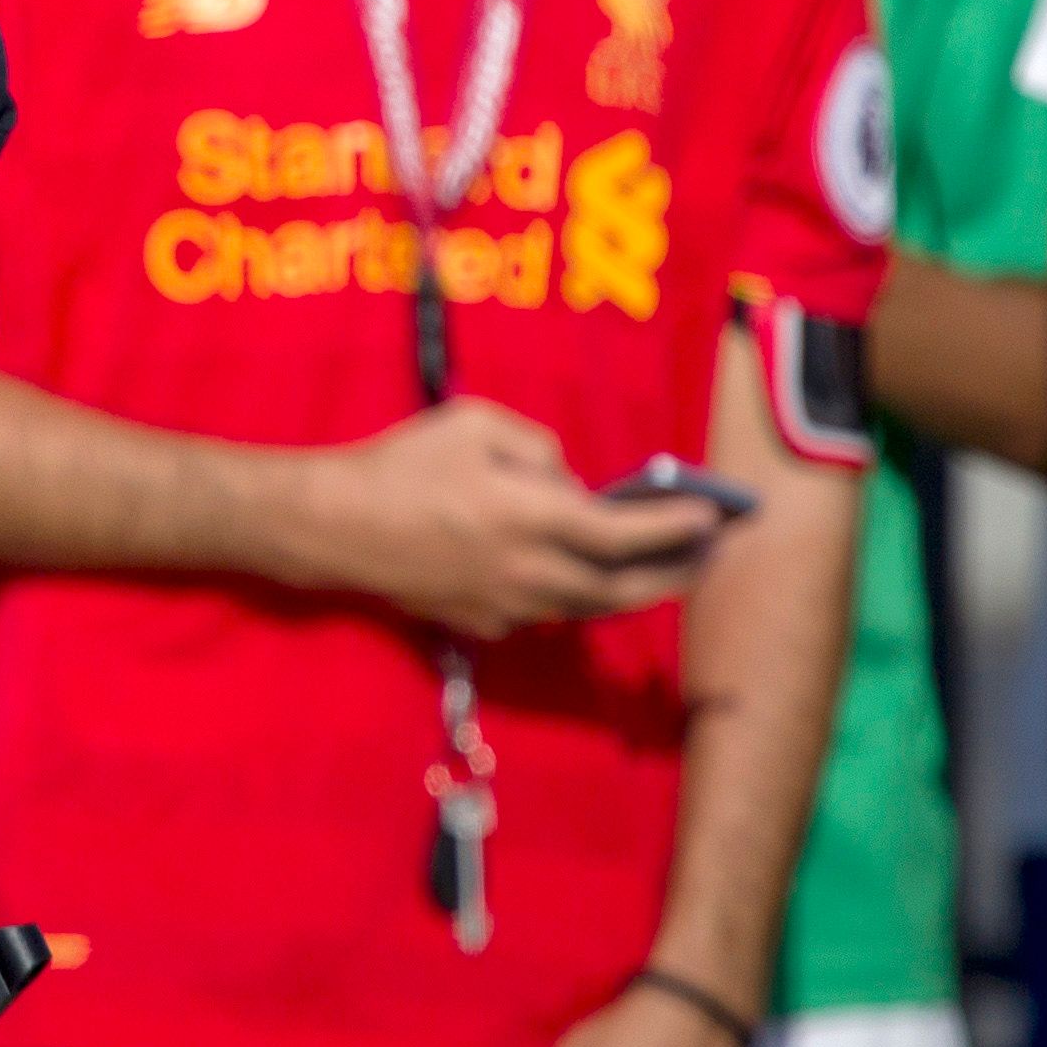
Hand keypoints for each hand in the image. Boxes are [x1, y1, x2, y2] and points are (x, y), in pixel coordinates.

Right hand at [283, 398, 722, 638]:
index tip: (711, 517)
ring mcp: (506, 605)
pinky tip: (585, 578)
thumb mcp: (473, 423)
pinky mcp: (484, 623)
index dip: (674, 528)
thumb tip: (571, 483)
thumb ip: (538, 447)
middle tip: (708, 557)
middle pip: (620, 587)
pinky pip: (545, 611)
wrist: (335, 527)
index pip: (623, 533)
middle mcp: (527, 570)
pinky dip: (576, 597)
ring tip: (665, 572)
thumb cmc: (402, 464)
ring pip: (588, 608)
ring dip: (634, 591)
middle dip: (674, 573)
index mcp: (529, 517)